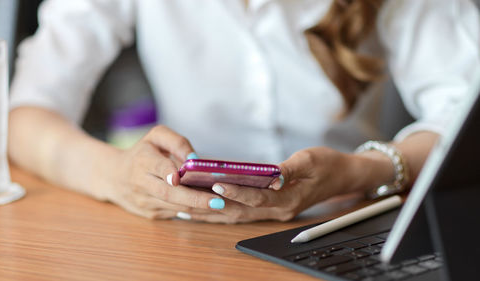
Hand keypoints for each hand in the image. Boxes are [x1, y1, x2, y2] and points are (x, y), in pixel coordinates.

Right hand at [104, 125, 225, 218]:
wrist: (114, 176)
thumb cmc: (142, 152)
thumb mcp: (156, 137)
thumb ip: (177, 142)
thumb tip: (195, 159)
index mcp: (142, 160)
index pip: (156, 166)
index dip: (167, 172)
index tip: (178, 178)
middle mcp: (141, 183)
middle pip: (169, 194)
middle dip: (195, 199)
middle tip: (219, 201)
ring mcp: (144, 201)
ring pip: (174, 207)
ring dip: (198, 208)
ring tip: (221, 206)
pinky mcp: (149, 214)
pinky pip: (174, 214)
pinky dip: (192, 213)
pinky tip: (208, 210)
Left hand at [186, 147, 370, 222]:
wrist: (343, 177)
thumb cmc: (328, 165)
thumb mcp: (312, 159)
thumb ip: (291, 168)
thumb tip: (273, 175)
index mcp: (290, 198)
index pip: (258, 198)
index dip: (236, 192)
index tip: (215, 184)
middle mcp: (280, 210)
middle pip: (241, 211)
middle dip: (214, 205)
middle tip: (190, 196)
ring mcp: (275, 211)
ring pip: (238, 215)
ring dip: (214, 211)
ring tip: (188, 203)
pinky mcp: (271, 207)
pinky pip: (242, 212)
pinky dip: (223, 210)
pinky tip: (204, 206)